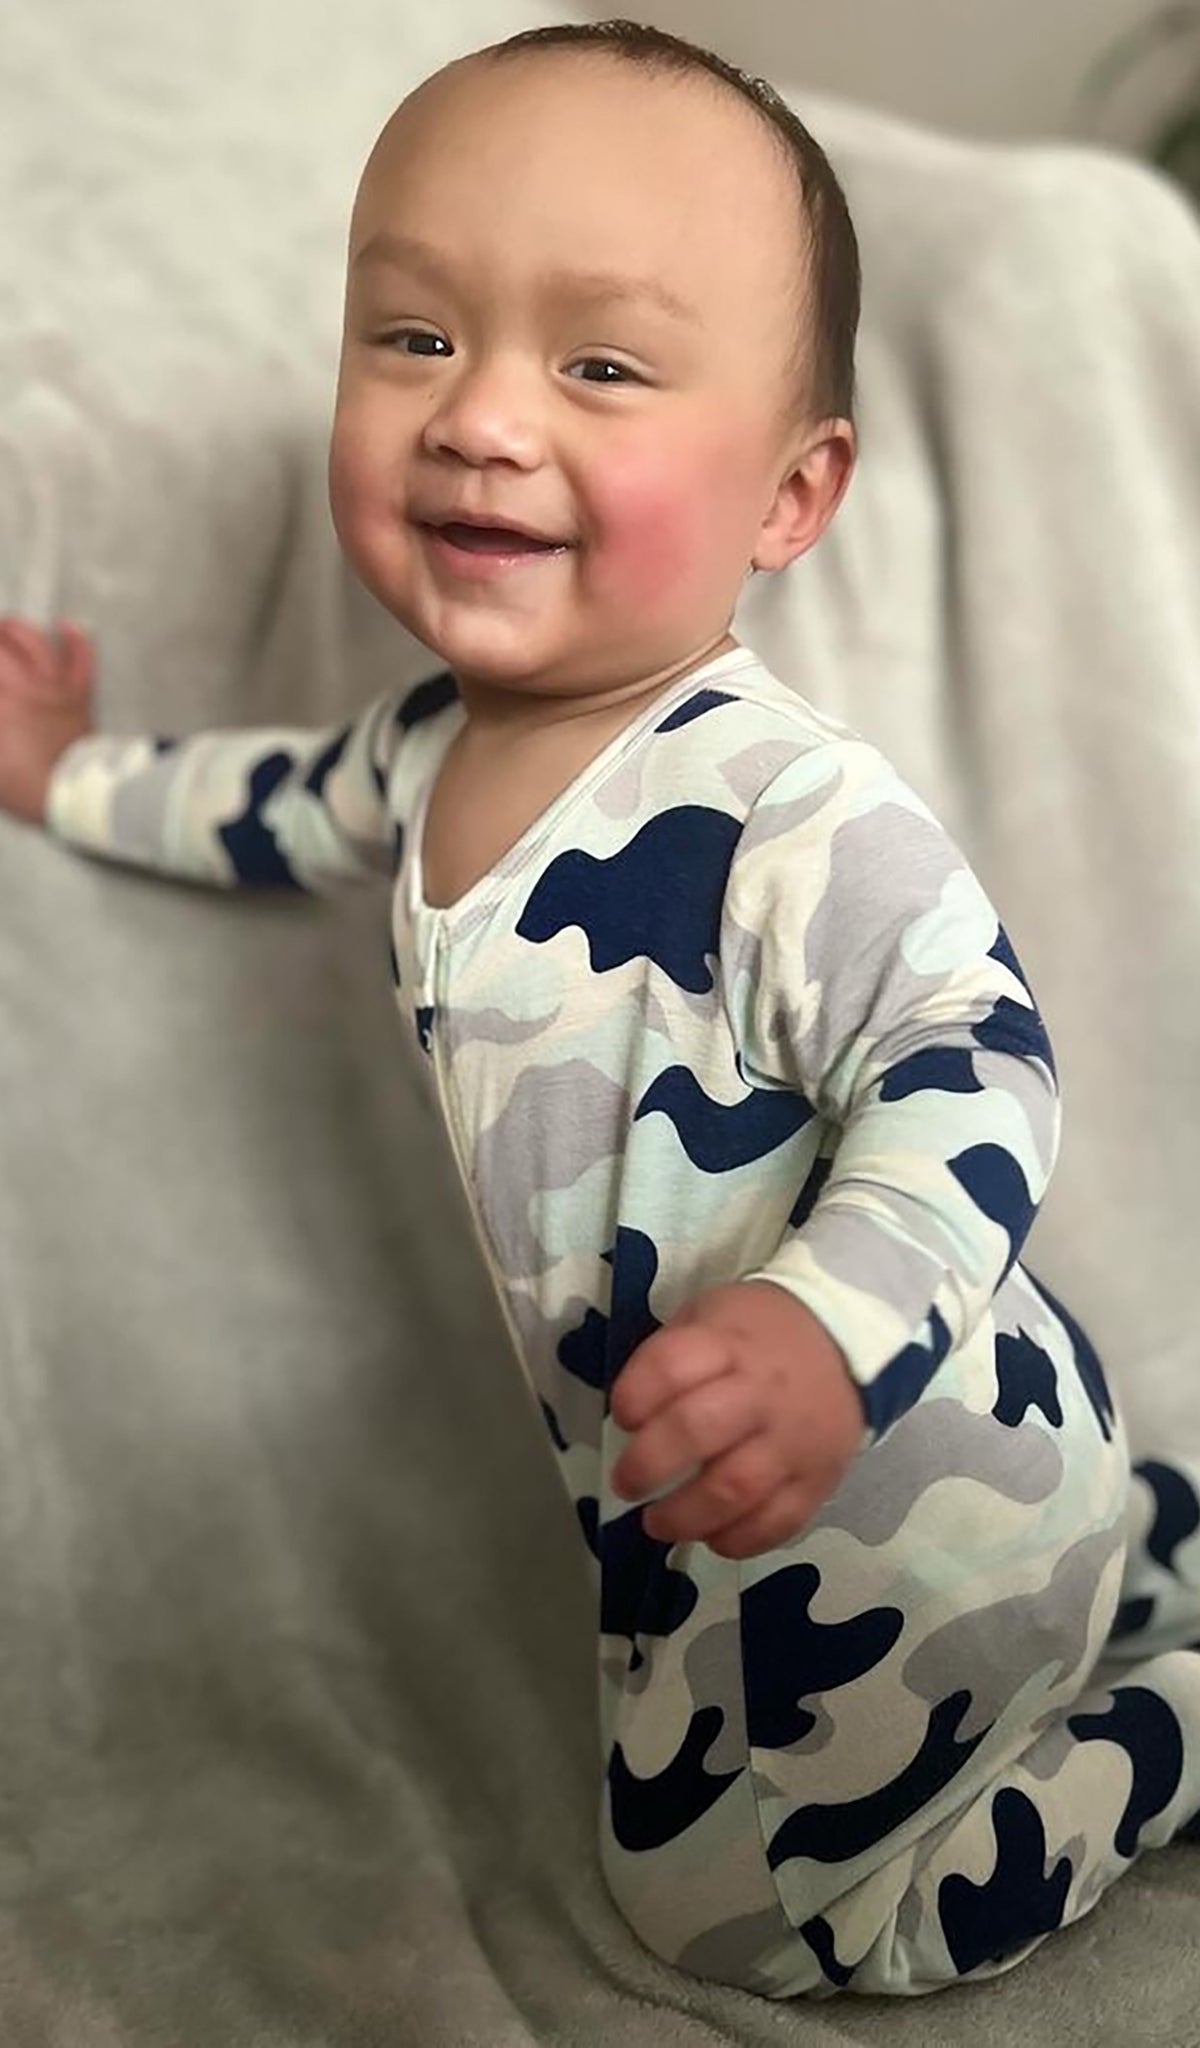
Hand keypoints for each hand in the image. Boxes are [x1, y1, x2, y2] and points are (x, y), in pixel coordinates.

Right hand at [0, 615, 95, 823]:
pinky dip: (75, 639)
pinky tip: (65, 625)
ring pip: (34, 643)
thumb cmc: (24, 784)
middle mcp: (23, 686)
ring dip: (15, 630)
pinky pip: (80, 659)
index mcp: (0, 703)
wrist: (72, 794)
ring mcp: (54, 687)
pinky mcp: (78, 694)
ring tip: (4, 625)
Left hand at [609, 1281, 865, 1559]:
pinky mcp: (818, 1480)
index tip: (623, 1415)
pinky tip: (712, 1536)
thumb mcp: (709, 1317)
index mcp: (729, 1344)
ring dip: (685, 1516)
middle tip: (627, 1483)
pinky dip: (737, 1540)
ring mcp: (794, 1440)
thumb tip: (628, 1419)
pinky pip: (777, 1522)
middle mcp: (763, 1393)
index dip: (635, 1395)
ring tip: (657, 1523)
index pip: (672, 1366)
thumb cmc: (756, 1336)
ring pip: (735, 1488)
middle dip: (648, 1464)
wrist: (844, 1343)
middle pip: (697, 1429)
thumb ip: (670, 1357)